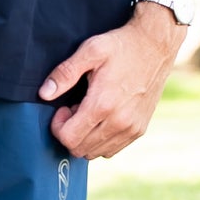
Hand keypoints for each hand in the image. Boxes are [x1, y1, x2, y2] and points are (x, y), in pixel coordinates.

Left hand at [40, 2, 184, 159]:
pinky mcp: (140, 130)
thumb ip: (65, 73)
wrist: (156, 45)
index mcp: (103, 104)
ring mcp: (132, 129)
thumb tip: (44, 94)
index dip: (58, 126)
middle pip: (79, 149)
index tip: (65, 107)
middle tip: (77, 107)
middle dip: (70, 131)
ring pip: (95, 153)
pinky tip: (103, 117)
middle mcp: (119, 122)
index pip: (68, 138)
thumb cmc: (121, 46)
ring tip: (91, 111)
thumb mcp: (90, 50)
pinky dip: (101, 140)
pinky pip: (112, 150)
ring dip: (85, 137)